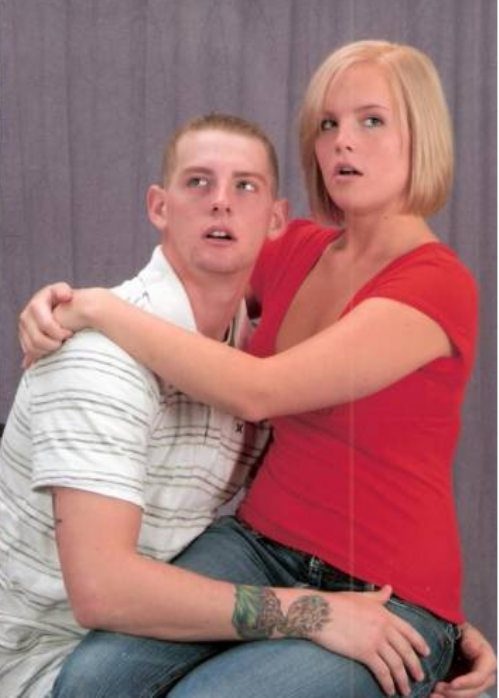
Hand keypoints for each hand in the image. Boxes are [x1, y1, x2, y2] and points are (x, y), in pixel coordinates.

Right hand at [19, 282, 74, 366]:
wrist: (59, 308)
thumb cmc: (65, 300)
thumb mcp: (64, 291)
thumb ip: (63, 291)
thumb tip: (66, 296)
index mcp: (36, 304)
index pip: (45, 324)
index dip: (57, 332)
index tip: (69, 333)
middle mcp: (26, 315)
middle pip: (37, 339)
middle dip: (53, 344)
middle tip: (65, 342)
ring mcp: (23, 328)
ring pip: (32, 347)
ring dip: (48, 350)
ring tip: (60, 345)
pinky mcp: (24, 337)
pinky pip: (29, 351)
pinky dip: (41, 353)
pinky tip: (52, 350)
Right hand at [313, 585, 429, 696]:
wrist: (320, 612)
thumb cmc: (338, 603)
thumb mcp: (361, 597)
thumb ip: (378, 597)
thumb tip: (389, 588)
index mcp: (384, 614)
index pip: (409, 631)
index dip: (419, 643)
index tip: (426, 653)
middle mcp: (383, 627)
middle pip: (406, 651)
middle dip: (415, 666)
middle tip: (419, 677)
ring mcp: (375, 640)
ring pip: (396, 664)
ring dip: (403, 680)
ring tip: (405, 690)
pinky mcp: (364, 652)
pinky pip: (382, 672)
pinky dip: (388, 683)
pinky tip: (389, 690)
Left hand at [430, 622, 495, 696]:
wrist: (448, 629)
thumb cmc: (453, 627)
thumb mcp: (458, 632)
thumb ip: (456, 642)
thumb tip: (449, 651)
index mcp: (487, 658)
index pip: (480, 676)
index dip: (467, 682)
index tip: (451, 684)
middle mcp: (486, 674)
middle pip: (474, 690)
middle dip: (455, 693)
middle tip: (436, 689)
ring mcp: (475, 682)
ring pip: (465, 696)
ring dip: (449, 697)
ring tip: (432, 695)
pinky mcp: (465, 686)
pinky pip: (458, 695)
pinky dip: (446, 697)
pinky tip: (432, 696)